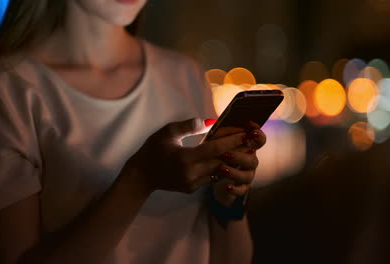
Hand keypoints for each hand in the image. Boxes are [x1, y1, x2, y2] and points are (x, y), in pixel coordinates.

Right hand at [122, 118, 250, 194]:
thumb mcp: (167, 133)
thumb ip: (189, 126)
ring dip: (231, 160)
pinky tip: (227, 159)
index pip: (215, 149)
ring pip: (219, 171)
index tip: (247, 132)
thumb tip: (211, 121)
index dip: (233, 140)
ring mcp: (192, 183)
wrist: (141, 176)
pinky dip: (219, 167)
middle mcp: (191, 173)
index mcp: (185, 158)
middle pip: (222, 161)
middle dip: (238, 150)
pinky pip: (211, 177)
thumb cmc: (152, 149)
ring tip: (244, 148)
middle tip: (252, 140)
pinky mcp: (192, 189)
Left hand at [209, 125, 266, 207]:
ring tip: (220, 168)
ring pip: (247, 176)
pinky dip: (234, 189)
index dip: (257, 134)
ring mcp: (244, 175)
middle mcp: (248, 161)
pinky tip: (225, 186)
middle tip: (225, 154)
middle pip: (253, 159)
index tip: (250, 129)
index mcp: (245, 146)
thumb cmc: (208, 153)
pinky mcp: (237, 189)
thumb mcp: (208, 140)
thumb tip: (209, 121)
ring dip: (235, 172)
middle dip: (240, 156)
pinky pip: (241, 191)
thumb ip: (212, 132)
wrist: (204, 178)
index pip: (259, 139)